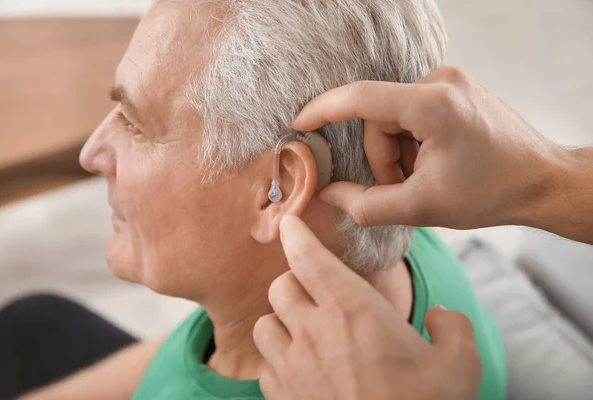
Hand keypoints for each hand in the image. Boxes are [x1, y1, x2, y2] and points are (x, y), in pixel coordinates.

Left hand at [253, 215, 480, 399]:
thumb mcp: (459, 363)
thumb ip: (452, 327)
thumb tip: (441, 317)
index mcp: (351, 309)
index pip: (307, 257)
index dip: (294, 234)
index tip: (288, 224)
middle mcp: (312, 332)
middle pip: (280, 287)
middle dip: (295, 283)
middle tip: (315, 293)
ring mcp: (292, 367)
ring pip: (264, 325)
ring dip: (280, 322)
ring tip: (302, 331)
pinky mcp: (283, 398)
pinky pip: (266, 369)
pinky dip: (278, 363)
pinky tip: (300, 371)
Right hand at [292, 65, 566, 229]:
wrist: (541, 181)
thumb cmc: (490, 193)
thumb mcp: (422, 207)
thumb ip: (366, 205)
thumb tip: (326, 194)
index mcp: (433, 105)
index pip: (360, 98)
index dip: (322, 110)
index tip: (298, 124)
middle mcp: (440, 82)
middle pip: (378, 118)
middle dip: (382, 158)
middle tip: (403, 188)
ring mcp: (449, 82)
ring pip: (392, 118)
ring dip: (397, 153)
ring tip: (423, 178)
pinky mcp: (453, 90)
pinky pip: (411, 113)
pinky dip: (411, 142)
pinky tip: (432, 163)